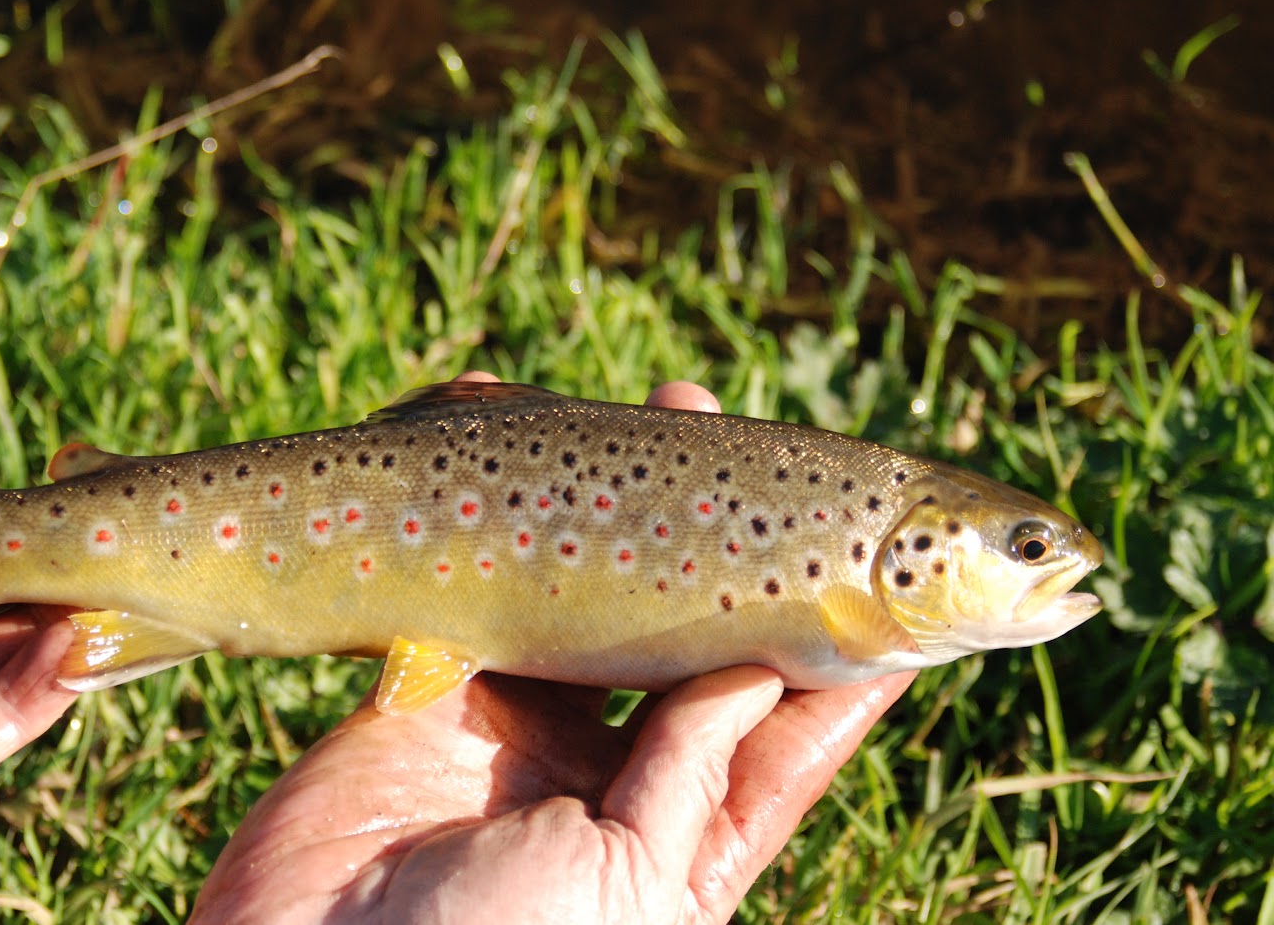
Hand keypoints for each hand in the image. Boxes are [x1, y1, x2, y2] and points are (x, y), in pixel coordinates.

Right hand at [192, 375, 915, 923]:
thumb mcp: (632, 890)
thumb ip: (690, 784)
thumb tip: (753, 676)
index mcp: (679, 851)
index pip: (778, 742)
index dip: (827, 657)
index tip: (866, 569)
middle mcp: (609, 785)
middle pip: (686, 649)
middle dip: (719, 558)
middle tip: (737, 457)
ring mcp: (521, 734)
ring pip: (593, 606)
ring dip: (624, 525)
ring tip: (663, 426)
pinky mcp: (437, 692)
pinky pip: (490, 600)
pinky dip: (513, 537)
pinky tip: (539, 473)